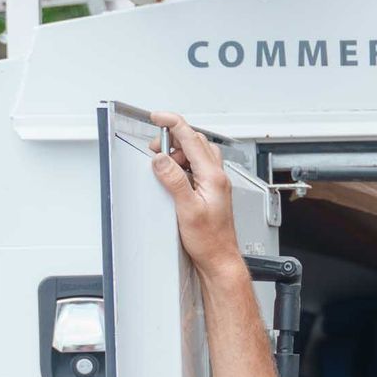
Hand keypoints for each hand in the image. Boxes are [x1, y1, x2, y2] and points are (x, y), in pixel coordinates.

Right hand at [150, 111, 241, 276]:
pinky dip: (183, 164)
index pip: (191, 138)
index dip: (173, 123)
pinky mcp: (211, 190)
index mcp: (213, 177)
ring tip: (163, 164)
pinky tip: (174, 175)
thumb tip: (161, 159)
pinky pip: (197, 167)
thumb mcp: (187, 209)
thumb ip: (174, 181)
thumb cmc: (210, 240)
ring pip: (197, 153)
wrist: (219, 258)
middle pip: (195, 141)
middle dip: (173, 138)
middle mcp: (217, 177)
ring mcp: (215, 183)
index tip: (157, 118)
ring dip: (178, 152)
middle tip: (156, 148)